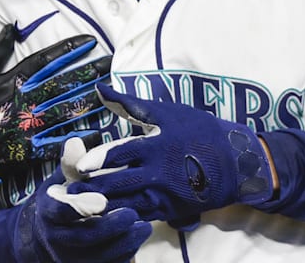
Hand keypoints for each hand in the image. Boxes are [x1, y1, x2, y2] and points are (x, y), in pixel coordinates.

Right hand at [0, 23, 111, 195]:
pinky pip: (60, 143)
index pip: (45, 61)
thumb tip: (11, 27)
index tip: (90, 41)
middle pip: (63, 83)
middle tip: (112, 62)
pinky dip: (79, 138)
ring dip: (91, 99)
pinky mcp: (30, 152)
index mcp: (11, 82)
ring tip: (111, 89)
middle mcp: (23, 102)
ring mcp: (28, 127)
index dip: (69, 50)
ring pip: (66, 110)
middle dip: (89, 71)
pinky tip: (100, 131)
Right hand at [12, 138, 151, 262]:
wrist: (49, 236)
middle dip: (109, 227)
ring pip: (99, 255)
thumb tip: (74, 142)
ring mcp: (72, 258)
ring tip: (144, 226)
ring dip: (123, 242)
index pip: (60, 212)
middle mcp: (57, 239)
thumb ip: (71, 163)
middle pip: (84, 237)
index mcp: (48, 213)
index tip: (101, 200)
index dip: (80, 207)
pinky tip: (140, 238)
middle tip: (132, 214)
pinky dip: (125, 253)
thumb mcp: (61, 180)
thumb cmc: (63, 200)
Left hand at [70, 83, 273, 223]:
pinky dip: (121, 216)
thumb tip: (99, 89)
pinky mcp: (169, 210)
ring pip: (125, 203)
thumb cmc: (199, 131)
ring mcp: (164, 194)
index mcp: (154, 145)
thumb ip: (130, 105)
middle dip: (90, 190)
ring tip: (78, 207)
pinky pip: (140, 216)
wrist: (237, 162)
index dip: (95, 161)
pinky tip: (104, 216)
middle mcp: (157, 172)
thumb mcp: (166, 113)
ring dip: (101, 205)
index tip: (77, 166)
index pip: (117, 154)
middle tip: (67, 193)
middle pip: (116, 183)